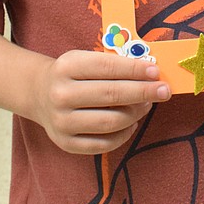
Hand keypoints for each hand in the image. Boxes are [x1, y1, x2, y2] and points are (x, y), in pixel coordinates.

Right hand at [31, 50, 170, 153]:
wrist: (39, 94)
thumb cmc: (72, 74)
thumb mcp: (84, 59)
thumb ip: (112, 65)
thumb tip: (149, 74)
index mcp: (67, 66)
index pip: (107, 67)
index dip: (134, 70)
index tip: (156, 72)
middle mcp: (61, 94)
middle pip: (111, 95)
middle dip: (143, 92)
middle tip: (164, 90)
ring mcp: (62, 122)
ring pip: (110, 122)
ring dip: (135, 114)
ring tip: (147, 105)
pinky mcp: (66, 144)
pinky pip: (102, 144)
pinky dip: (123, 135)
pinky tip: (131, 124)